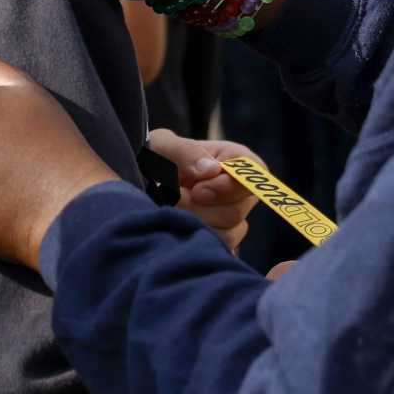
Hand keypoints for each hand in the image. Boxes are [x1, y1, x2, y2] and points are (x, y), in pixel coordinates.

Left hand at [147, 128, 256, 253]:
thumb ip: (186, 152)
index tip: (197, 190)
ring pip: (229, 232)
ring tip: (172, 209)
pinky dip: (196, 239)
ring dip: (195, 222)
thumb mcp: (163, 146)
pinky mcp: (220, 239)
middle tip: (174, 199)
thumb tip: (212, 170)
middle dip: (201, 208)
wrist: (141, 181)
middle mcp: (238, 190)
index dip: (227, 186)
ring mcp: (231, 217)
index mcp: (233, 160)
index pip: (252, 174)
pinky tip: (178, 225)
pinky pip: (219, 248)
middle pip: (238, 209)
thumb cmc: (156, 157)